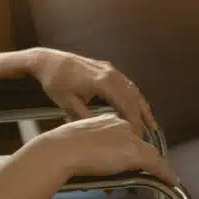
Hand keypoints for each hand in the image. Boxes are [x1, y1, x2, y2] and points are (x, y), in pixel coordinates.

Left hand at [28, 48, 158, 133]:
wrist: (48, 60)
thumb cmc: (55, 82)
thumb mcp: (67, 103)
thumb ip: (86, 117)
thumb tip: (102, 131)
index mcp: (102, 82)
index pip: (125, 105)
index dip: (133, 122)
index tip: (137, 137)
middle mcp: (111, 74)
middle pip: (133, 97)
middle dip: (141, 117)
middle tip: (147, 136)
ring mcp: (110, 70)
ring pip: (133, 90)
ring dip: (142, 107)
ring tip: (151, 124)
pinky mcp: (108, 69)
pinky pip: (127, 84)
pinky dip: (135, 98)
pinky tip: (137, 108)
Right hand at [32, 114, 176, 185]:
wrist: (61, 150)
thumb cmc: (60, 148)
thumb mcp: (77, 143)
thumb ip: (89, 147)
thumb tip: (91, 159)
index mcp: (107, 120)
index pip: (127, 133)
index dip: (130, 148)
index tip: (128, 158)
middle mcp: (122, 125)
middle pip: (141, 143)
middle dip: (144, 158)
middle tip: (148, 171)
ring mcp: (130, 139)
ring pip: (151, 153)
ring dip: (157, 166)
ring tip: (163, 177)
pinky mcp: (136, 153)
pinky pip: (157, 165)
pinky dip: (166, 174)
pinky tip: (171, 181)